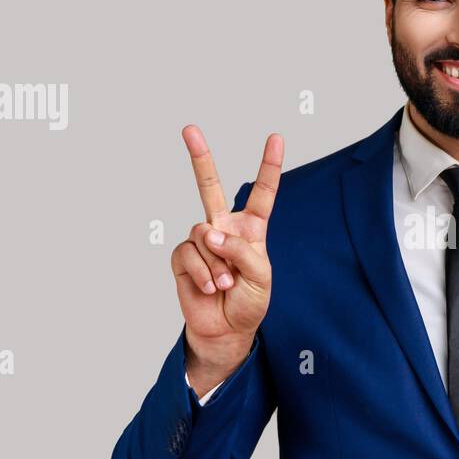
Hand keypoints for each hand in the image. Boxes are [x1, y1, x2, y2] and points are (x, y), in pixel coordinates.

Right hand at [172, 125, 282, 366]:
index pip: (262, 193)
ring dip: (217, 265)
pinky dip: (202, 274)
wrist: (226, 330)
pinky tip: (210, 288)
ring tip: (225, 285)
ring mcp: (201, 241)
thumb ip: (241, 251)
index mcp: (251, 229)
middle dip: (199, 157)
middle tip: (189, 128)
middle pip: (210, 187)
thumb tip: (210, 233)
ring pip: (203, 236)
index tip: (276, 138)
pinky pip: (189, 254)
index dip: (268, 166)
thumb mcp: (261, 277)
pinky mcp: (182, 257)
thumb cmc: (249, 302)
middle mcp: (224, 228)